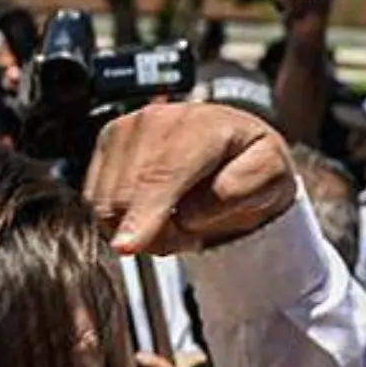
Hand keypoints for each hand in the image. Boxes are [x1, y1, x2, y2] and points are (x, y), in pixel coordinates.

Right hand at [84, 103, 295, 256]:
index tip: (128, 247)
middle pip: (129, 193)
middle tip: (190, 237)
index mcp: (204, 126)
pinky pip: (94, 197)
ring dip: (137, 228)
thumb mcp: (271, 176)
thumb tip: (188, 213)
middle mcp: (158, 118)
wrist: (234, 140)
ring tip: (176, 223)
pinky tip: (152, 212)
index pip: (163, 175)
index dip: (143, 214)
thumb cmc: (254, 163)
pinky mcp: (108, 140)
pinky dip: (119, 218)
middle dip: (154, 233)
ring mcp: (127, 126)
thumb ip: (236, 192)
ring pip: (106, 199)